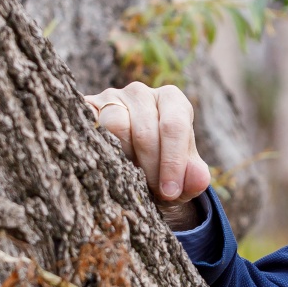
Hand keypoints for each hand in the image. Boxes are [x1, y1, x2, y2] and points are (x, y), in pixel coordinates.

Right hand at [84, 82, 212, 228]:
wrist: (131, 167)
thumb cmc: (162, 170)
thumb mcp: (183, 179)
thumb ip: (195, 179)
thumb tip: (199, 179)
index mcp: (172, 100)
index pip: (174, 126)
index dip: (172, 162)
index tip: (170, 193)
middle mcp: (141, 93)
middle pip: (145, 130)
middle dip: (151, 167)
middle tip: (152, 193)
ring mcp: (111, 98)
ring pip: (115, 124)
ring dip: (124, 158)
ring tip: (131, 178)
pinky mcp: (88, 108)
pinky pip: (89, 125)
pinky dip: (97, 146)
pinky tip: (105, 165)